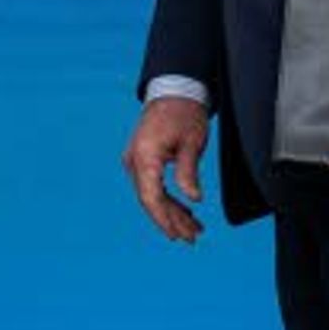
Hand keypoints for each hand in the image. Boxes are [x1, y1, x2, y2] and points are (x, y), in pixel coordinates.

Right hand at [125, 95, 210, 244]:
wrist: (173, 91)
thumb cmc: (183, 112)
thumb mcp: (192, 142)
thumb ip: (188, 172)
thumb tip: (193, 199)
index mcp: (145, 155)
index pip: (151, 196)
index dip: (164, 219)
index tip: (177, 234)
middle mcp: (135, 160)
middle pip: (150, 200)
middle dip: (171, 221)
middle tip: (192, 238)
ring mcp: (136, 161)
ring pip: (152, 196)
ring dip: (171, 214)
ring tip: (193, 230)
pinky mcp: (142, 162)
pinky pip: (153, 187)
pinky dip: (168, 201)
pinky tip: (184, 214)